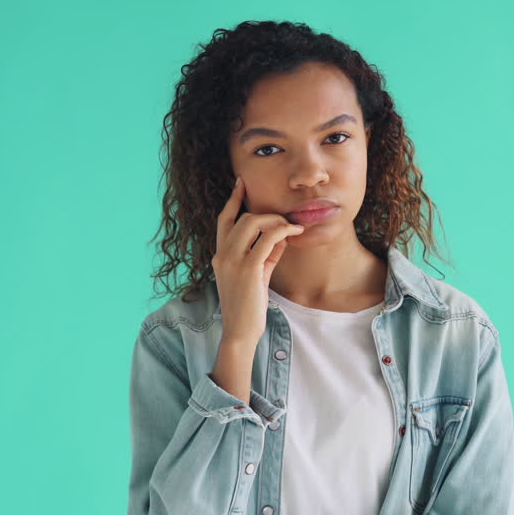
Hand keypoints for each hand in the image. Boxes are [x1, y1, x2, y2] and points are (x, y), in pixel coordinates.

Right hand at [213, 174, 304, 346]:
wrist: (240, 331)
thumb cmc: (248, 306)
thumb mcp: (257, 276)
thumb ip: (266, 254)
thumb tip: (281, 236)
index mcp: (219, 256)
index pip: (223, 220)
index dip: (233, 200)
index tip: (241, 183)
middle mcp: (222, 255)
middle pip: (240, 217)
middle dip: (265, 214)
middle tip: (284, 221)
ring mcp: (233, 261)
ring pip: (252, 223)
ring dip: (275, 221)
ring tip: (290, 228)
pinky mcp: (248, 269)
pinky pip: (267, 239)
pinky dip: (282, 231)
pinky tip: (294, 233)